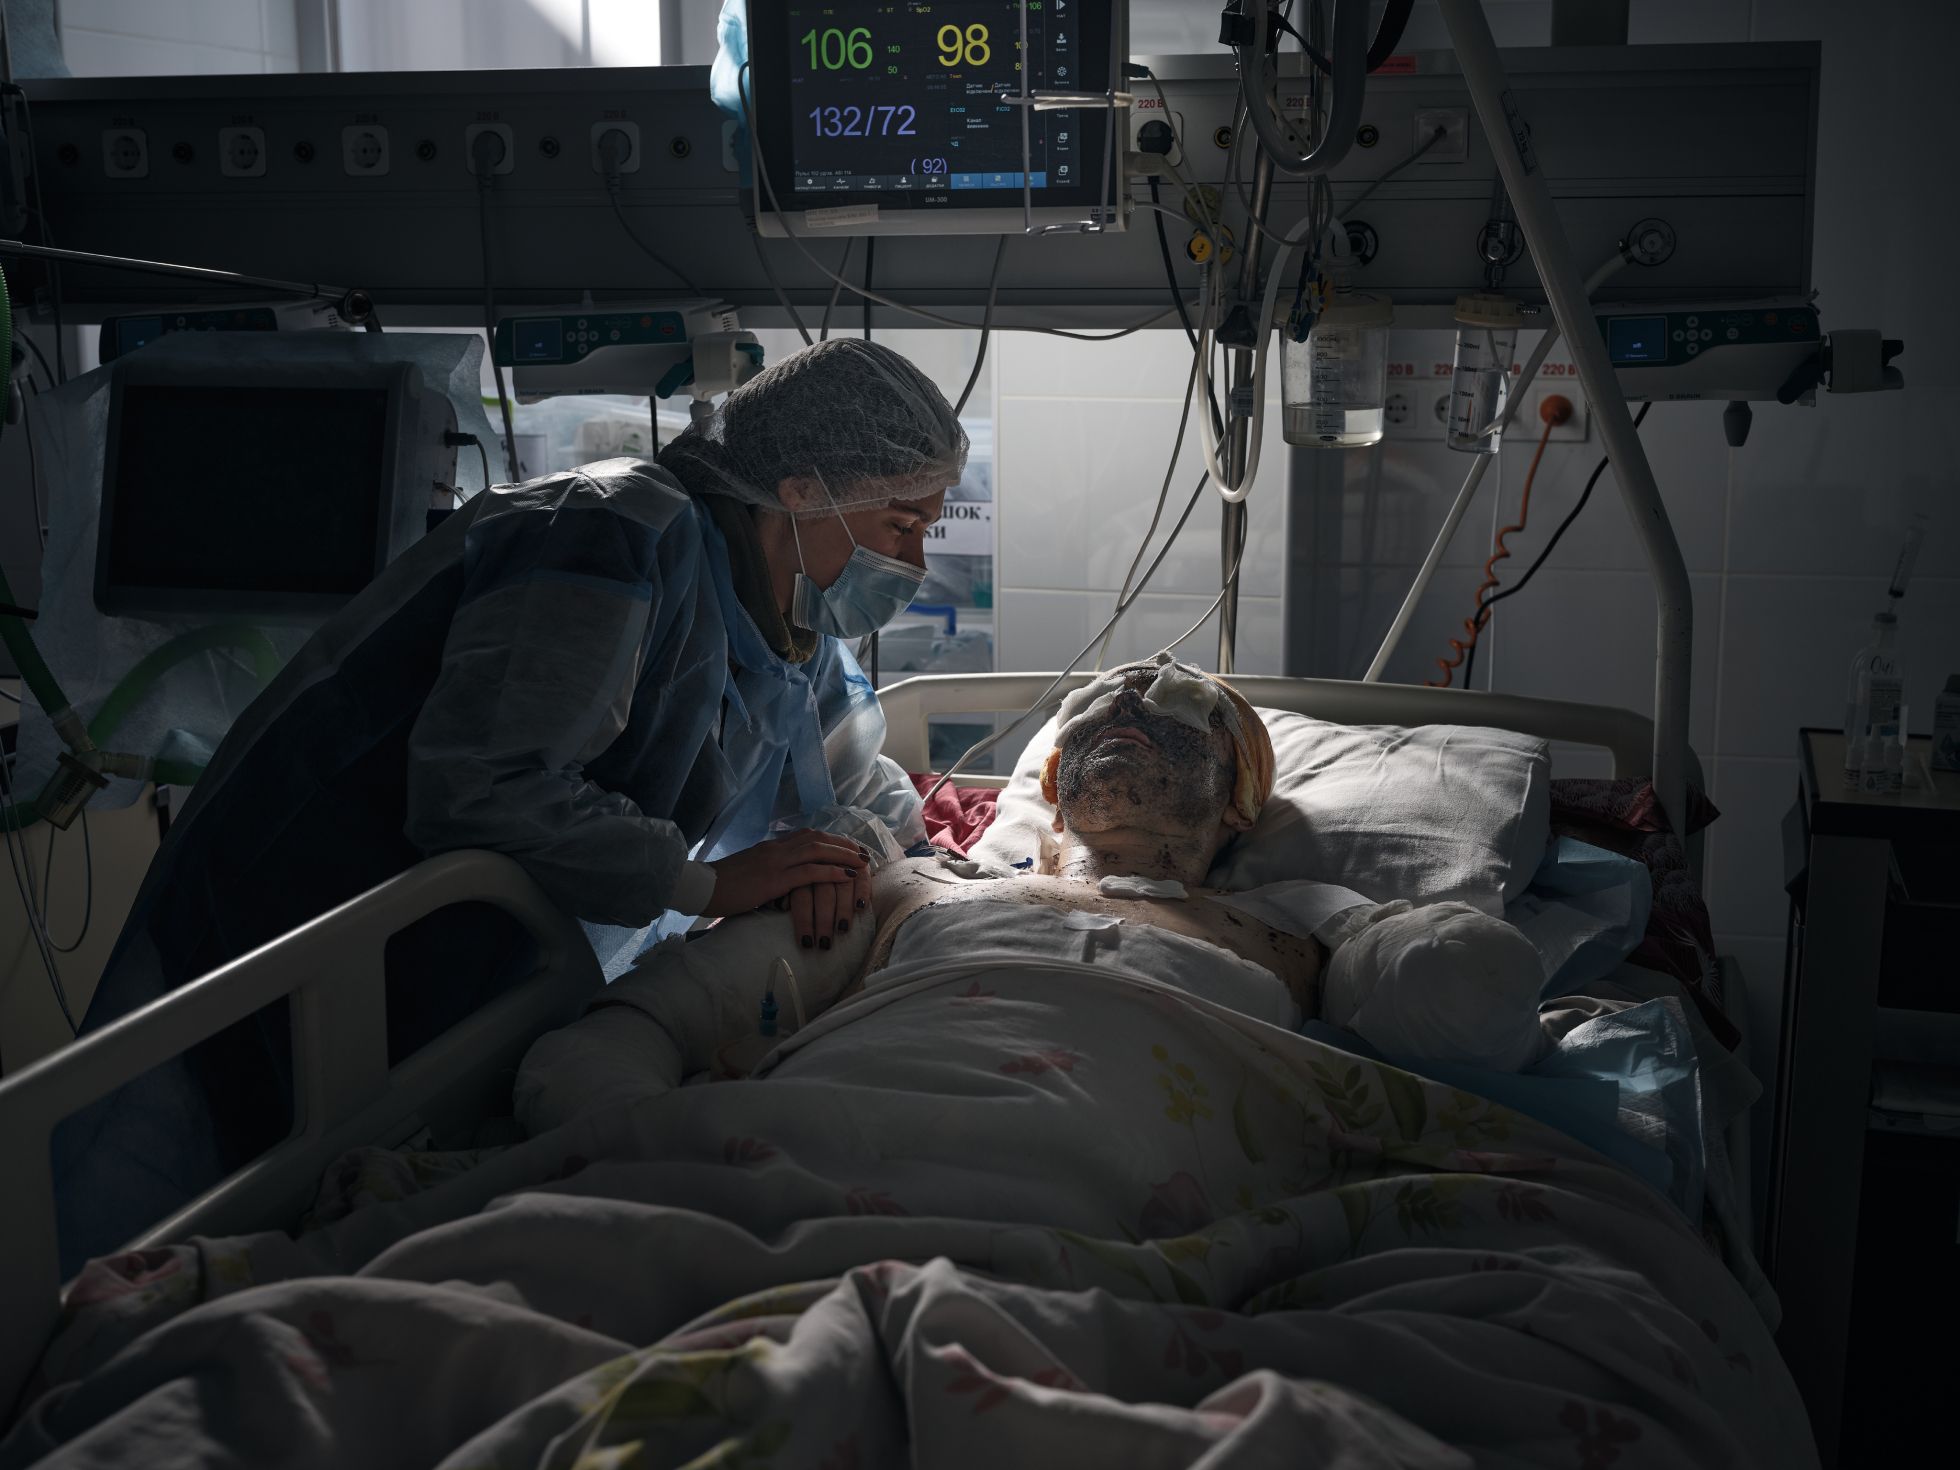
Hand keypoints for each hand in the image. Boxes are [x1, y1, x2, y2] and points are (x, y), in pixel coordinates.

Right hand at [702, 830, 869, 935]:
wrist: (702, 888)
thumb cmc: (724, 886)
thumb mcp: (751, 872)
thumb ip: (771, 870)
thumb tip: (788, 879)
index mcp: (771, 846)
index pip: (808, 836)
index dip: (832, 840)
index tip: (849, 846)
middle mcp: (776, 848)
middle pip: (818, 839)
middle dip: (844, 845)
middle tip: (864, 853)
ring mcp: (776, 861)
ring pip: (818, 851)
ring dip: (844, 855)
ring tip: (863, 862)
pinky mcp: (774, 879)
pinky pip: (809, 872)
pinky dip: (832, 872)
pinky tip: (848, 876)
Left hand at [777, 863, 871, 951]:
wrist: (828, 853)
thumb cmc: (805, 877)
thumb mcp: (789, 882)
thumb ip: (784, 893)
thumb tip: (782, 905)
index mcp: (801, 871)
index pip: (802, 897)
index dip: (804, 921)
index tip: (806, 943)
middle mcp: (822, 865)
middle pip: (823, 893)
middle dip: (824, 920)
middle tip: (824, 943)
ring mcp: (842, 862)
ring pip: (843, 886)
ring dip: (843, 910)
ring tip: (842, 930)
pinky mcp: (859, 863)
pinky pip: (862, 877)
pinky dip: (862, 892)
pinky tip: (860, 908)